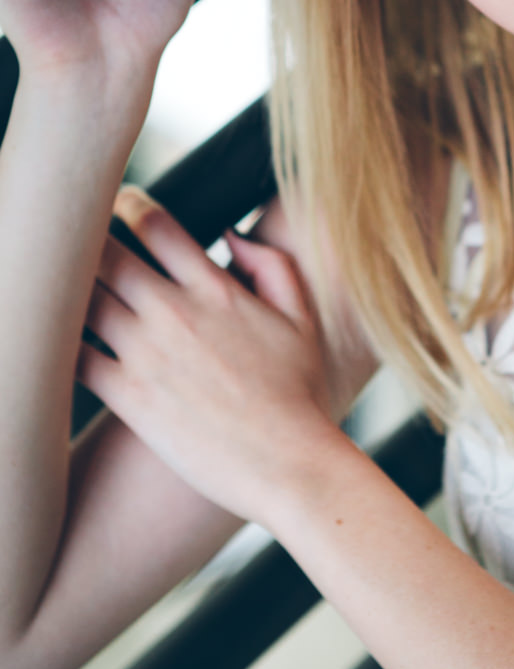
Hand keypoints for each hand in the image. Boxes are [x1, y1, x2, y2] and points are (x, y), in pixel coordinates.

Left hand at [76, 189, 336, 521]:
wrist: (288, 463)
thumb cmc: (299, 393)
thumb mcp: (300, 317)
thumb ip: (271, 264)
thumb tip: (231, 234)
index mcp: (215, 288)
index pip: (156, 225)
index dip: (130, 206)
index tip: (120, 207)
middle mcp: (176, 313)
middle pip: (107, 255)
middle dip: (86, 240)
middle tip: (76, 241)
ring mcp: (148, 354)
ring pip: (83, 301)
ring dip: (68, 290)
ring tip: (60, 287)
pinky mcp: (129, 397)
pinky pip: (75, 358)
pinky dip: (60, 346)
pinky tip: (59, 343)